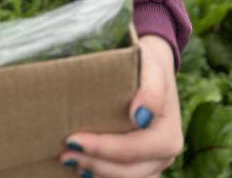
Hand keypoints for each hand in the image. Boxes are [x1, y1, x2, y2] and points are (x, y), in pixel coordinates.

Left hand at [58, 35, 183, 177]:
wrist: (153, 68)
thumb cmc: (148, 64)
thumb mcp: (151, 66)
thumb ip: (150, 90)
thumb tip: (139, 117)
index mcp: (168, 136)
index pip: (133, 150)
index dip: (103, 149)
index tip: (73, 140)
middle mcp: (165, 155)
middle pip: (128, 172)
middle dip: (95, 164)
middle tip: (64, 154)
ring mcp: (154, 162)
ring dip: (97, 171)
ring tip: (70, 159)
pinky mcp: (143, 163)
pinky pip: (124, 174)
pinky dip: (103, 172)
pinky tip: (82, 163)